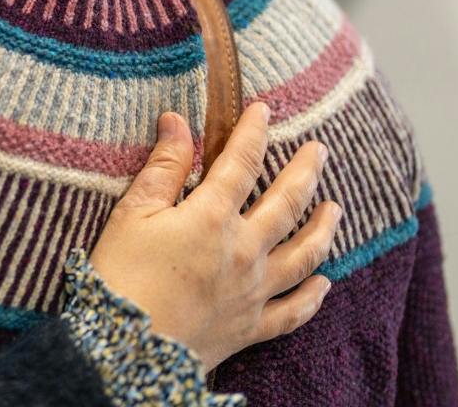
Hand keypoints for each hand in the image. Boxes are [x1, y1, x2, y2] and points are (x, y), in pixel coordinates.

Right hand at [88, 103, 340, 370]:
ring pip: (303, 255)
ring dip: (323, 229)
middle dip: (305, 173)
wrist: (127, 346)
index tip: (265, 110)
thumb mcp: (132, 213)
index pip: (241, 163)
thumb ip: (161, 167)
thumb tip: (177, 121)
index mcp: (212, 217)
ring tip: (335, 209)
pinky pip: (294, 311)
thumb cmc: (122, 275)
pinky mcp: (252, 326)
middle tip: (320, 150)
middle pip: (286, 204)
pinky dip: (313, 297)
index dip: (254, 133)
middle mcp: (244, 250)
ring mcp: (254, 290)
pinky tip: (324, 283)